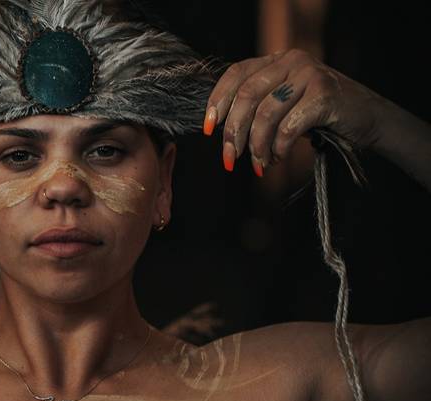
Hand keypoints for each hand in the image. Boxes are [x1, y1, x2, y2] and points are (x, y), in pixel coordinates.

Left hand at [204, 49, 382, 176]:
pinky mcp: (324, 94)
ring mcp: (309, 75)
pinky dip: (278, 147)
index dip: (217, 101)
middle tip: (229, 159)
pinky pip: (288, 126)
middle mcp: (291, 61)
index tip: (208, 129)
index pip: (235, 74)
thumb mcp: (285, 105)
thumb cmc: (321, 116)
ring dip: (258, 146)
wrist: (369, 119)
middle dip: (233, 132)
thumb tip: (224, 134)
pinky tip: (278, 157)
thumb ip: (258, 108)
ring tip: (260, 164)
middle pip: (246, 96)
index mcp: (276, 60)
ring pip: (265, 113)